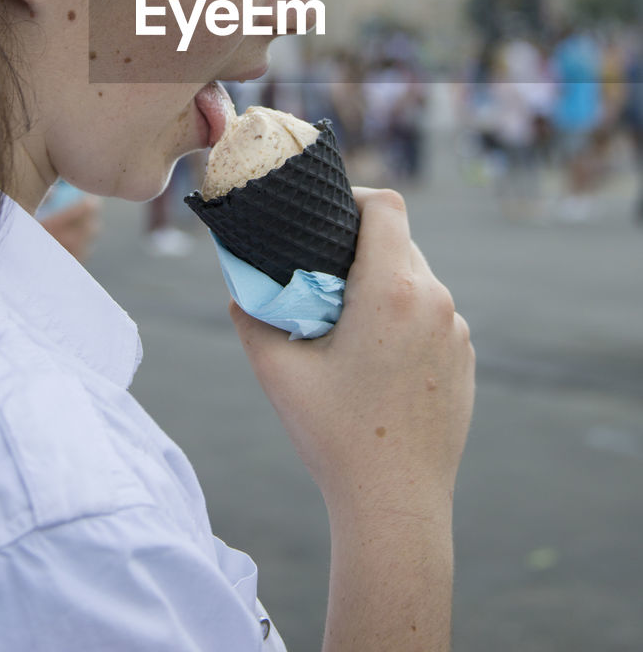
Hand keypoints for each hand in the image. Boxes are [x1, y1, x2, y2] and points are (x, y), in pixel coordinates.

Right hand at [230, 188, 474, 514]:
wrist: (395, 505)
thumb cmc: (335, 436)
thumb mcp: (277, 371)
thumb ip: (251, 316)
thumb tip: (238, 285)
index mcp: (392, 290)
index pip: (386, 206)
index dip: (355, 199)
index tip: (328, 218)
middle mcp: (434, 300)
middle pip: (400, 241)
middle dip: (362, 250)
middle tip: (324, 278)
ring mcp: (457, 331)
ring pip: (418, 281)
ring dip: (385, 287)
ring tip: (349, 326)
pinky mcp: (466, 359)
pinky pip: (433, 317)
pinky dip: (406, 321)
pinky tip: (378, 361)